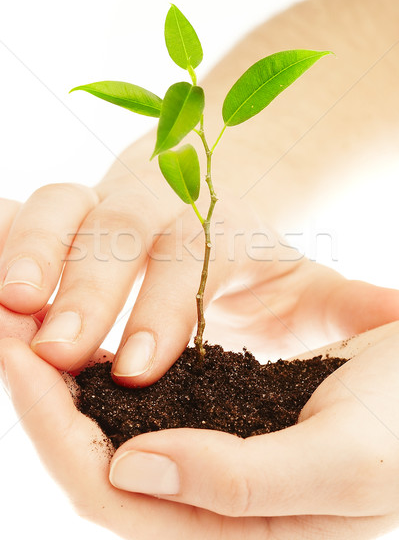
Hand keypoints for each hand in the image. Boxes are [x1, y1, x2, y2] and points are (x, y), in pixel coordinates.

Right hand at [0, 159, 397, 386]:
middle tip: (59, 348)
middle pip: (119, 224)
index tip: (143, 368)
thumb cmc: (255, 268)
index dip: (164, 304)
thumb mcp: (308, 291)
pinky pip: (22, 220)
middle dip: (88, 284)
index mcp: (216, 227)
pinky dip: (6, 244)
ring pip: (59, 207)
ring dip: (28, 252)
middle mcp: (155, 207)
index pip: (190, 251)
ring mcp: (100, 204)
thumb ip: (343, 309)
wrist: (205, 220)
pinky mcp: (62, 219)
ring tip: (10, 311)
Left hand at [1, 323, 398, 538]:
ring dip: (63, 373)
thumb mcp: (345, 462)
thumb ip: (246, 484)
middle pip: (96, 458)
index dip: (55, 428)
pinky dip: (102, 363)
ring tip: (23, 318)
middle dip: (41, 396)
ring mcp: (210, 453)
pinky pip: (141, 395)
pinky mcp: (217, 413)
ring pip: (112, 425)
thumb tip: (132, 469)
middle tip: (3, 325)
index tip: (14, 356)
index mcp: (233, 530)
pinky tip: (81, 327)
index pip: (114, 493)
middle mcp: (210, 501)